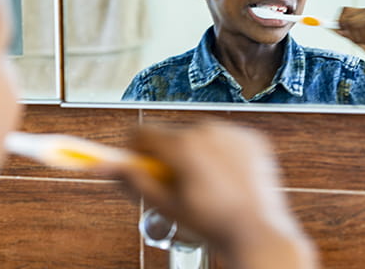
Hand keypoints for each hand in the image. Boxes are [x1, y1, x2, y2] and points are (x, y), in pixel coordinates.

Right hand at [118, 122, 316, 267]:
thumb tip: (106, 167)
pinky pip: (224, 138)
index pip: (141, 131)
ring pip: (197, 135)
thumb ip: (134, 181)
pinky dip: (220, 153)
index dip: (134, 149)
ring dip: (194, 153)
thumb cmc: (215, 224)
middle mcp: (208, 132)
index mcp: (183, 146)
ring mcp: (232, 133)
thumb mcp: (166, 206)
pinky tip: (224, 178)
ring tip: (205, 184)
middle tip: (177, 184)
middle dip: (167, 155)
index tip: (138, 163)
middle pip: (170, 134)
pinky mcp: (251, 138)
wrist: (259, 233)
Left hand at [335, 7, 364, 63]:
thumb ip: (347, 34)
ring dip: (359, 36)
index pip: (346, 10)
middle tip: (359, 41)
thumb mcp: (359, 41)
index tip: (341, 31)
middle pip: (349, 16)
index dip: (340, 21)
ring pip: (357, 22)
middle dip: (350, 32)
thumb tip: (332, 27)